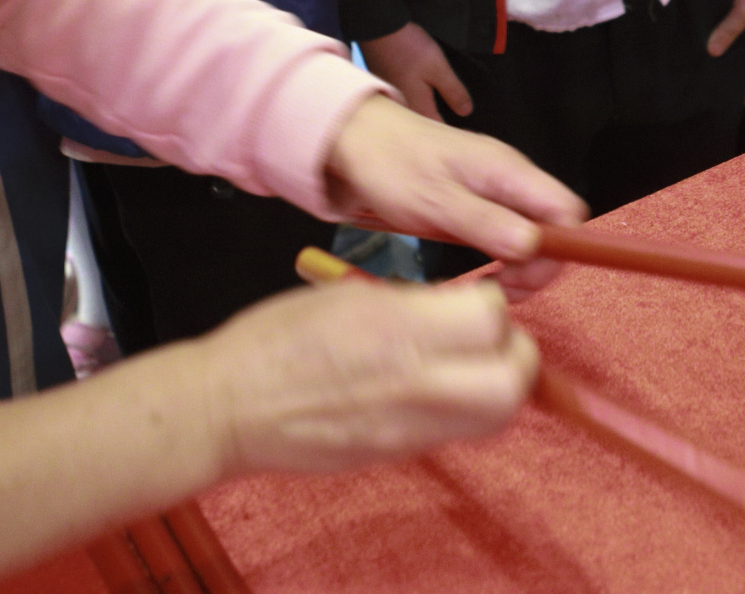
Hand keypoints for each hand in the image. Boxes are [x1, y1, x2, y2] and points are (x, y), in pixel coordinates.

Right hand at [205, 278, 537, 475]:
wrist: (229, 405)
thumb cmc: (277, 340)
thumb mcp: (352, 292)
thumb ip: (416, 301)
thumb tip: (462, 304)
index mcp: (397, 326)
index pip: (491, 316)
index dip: (489, 305)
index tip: (473, 301)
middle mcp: (412, 380)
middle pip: (512, 377)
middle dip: (514, 353)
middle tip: (492, 339)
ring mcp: (409, 425)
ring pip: (498, 414)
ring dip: (500, 387)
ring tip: (473, 367)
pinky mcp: (400, 452)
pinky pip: (461, 432)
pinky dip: (468, 410)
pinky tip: (439, 389)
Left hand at [324, 95, 586, 290]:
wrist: (356, 139)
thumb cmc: (391, 164)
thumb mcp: (433, 201)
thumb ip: (484, 223)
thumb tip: (533, 248)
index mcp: (508, 172)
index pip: (567, 209)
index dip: (562, 248)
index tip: (526, 278)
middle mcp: (511, 179)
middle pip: (555, 227)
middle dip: (538, 264)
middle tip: (501, 290)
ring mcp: (496, 189)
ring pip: (532, 234)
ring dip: (519, 265)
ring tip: (488, 286)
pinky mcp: (479, 201)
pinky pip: (507, 232)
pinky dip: (501, 257)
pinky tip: (480, 272)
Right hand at [362, 21, 470, 121]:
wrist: (378, 30)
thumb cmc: (408, 48)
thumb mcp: (438, 68)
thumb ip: (453, 91)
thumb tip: (466, 111)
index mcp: (417, 108)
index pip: (440, 129)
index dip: (458, 131)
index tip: (472, 131)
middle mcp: (403, 110)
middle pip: (427, 124)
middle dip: (444, 123)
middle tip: (463, 119)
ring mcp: (394, 99)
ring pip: (417, 112)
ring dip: (431, 112)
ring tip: (449, 108)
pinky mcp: (389, 88)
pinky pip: (408, 102)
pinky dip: (420, 100)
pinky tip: (428, 93)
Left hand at [708, 0, 744, 102]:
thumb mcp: (744, 12)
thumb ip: (728, 31)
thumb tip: (712, 52)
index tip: (740, 103)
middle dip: (740, 72)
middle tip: (722, 86)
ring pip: (744, 43)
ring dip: (732, 52)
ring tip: (714, 65)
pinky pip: (740, 28)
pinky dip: (729, 36)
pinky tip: (716, 38)